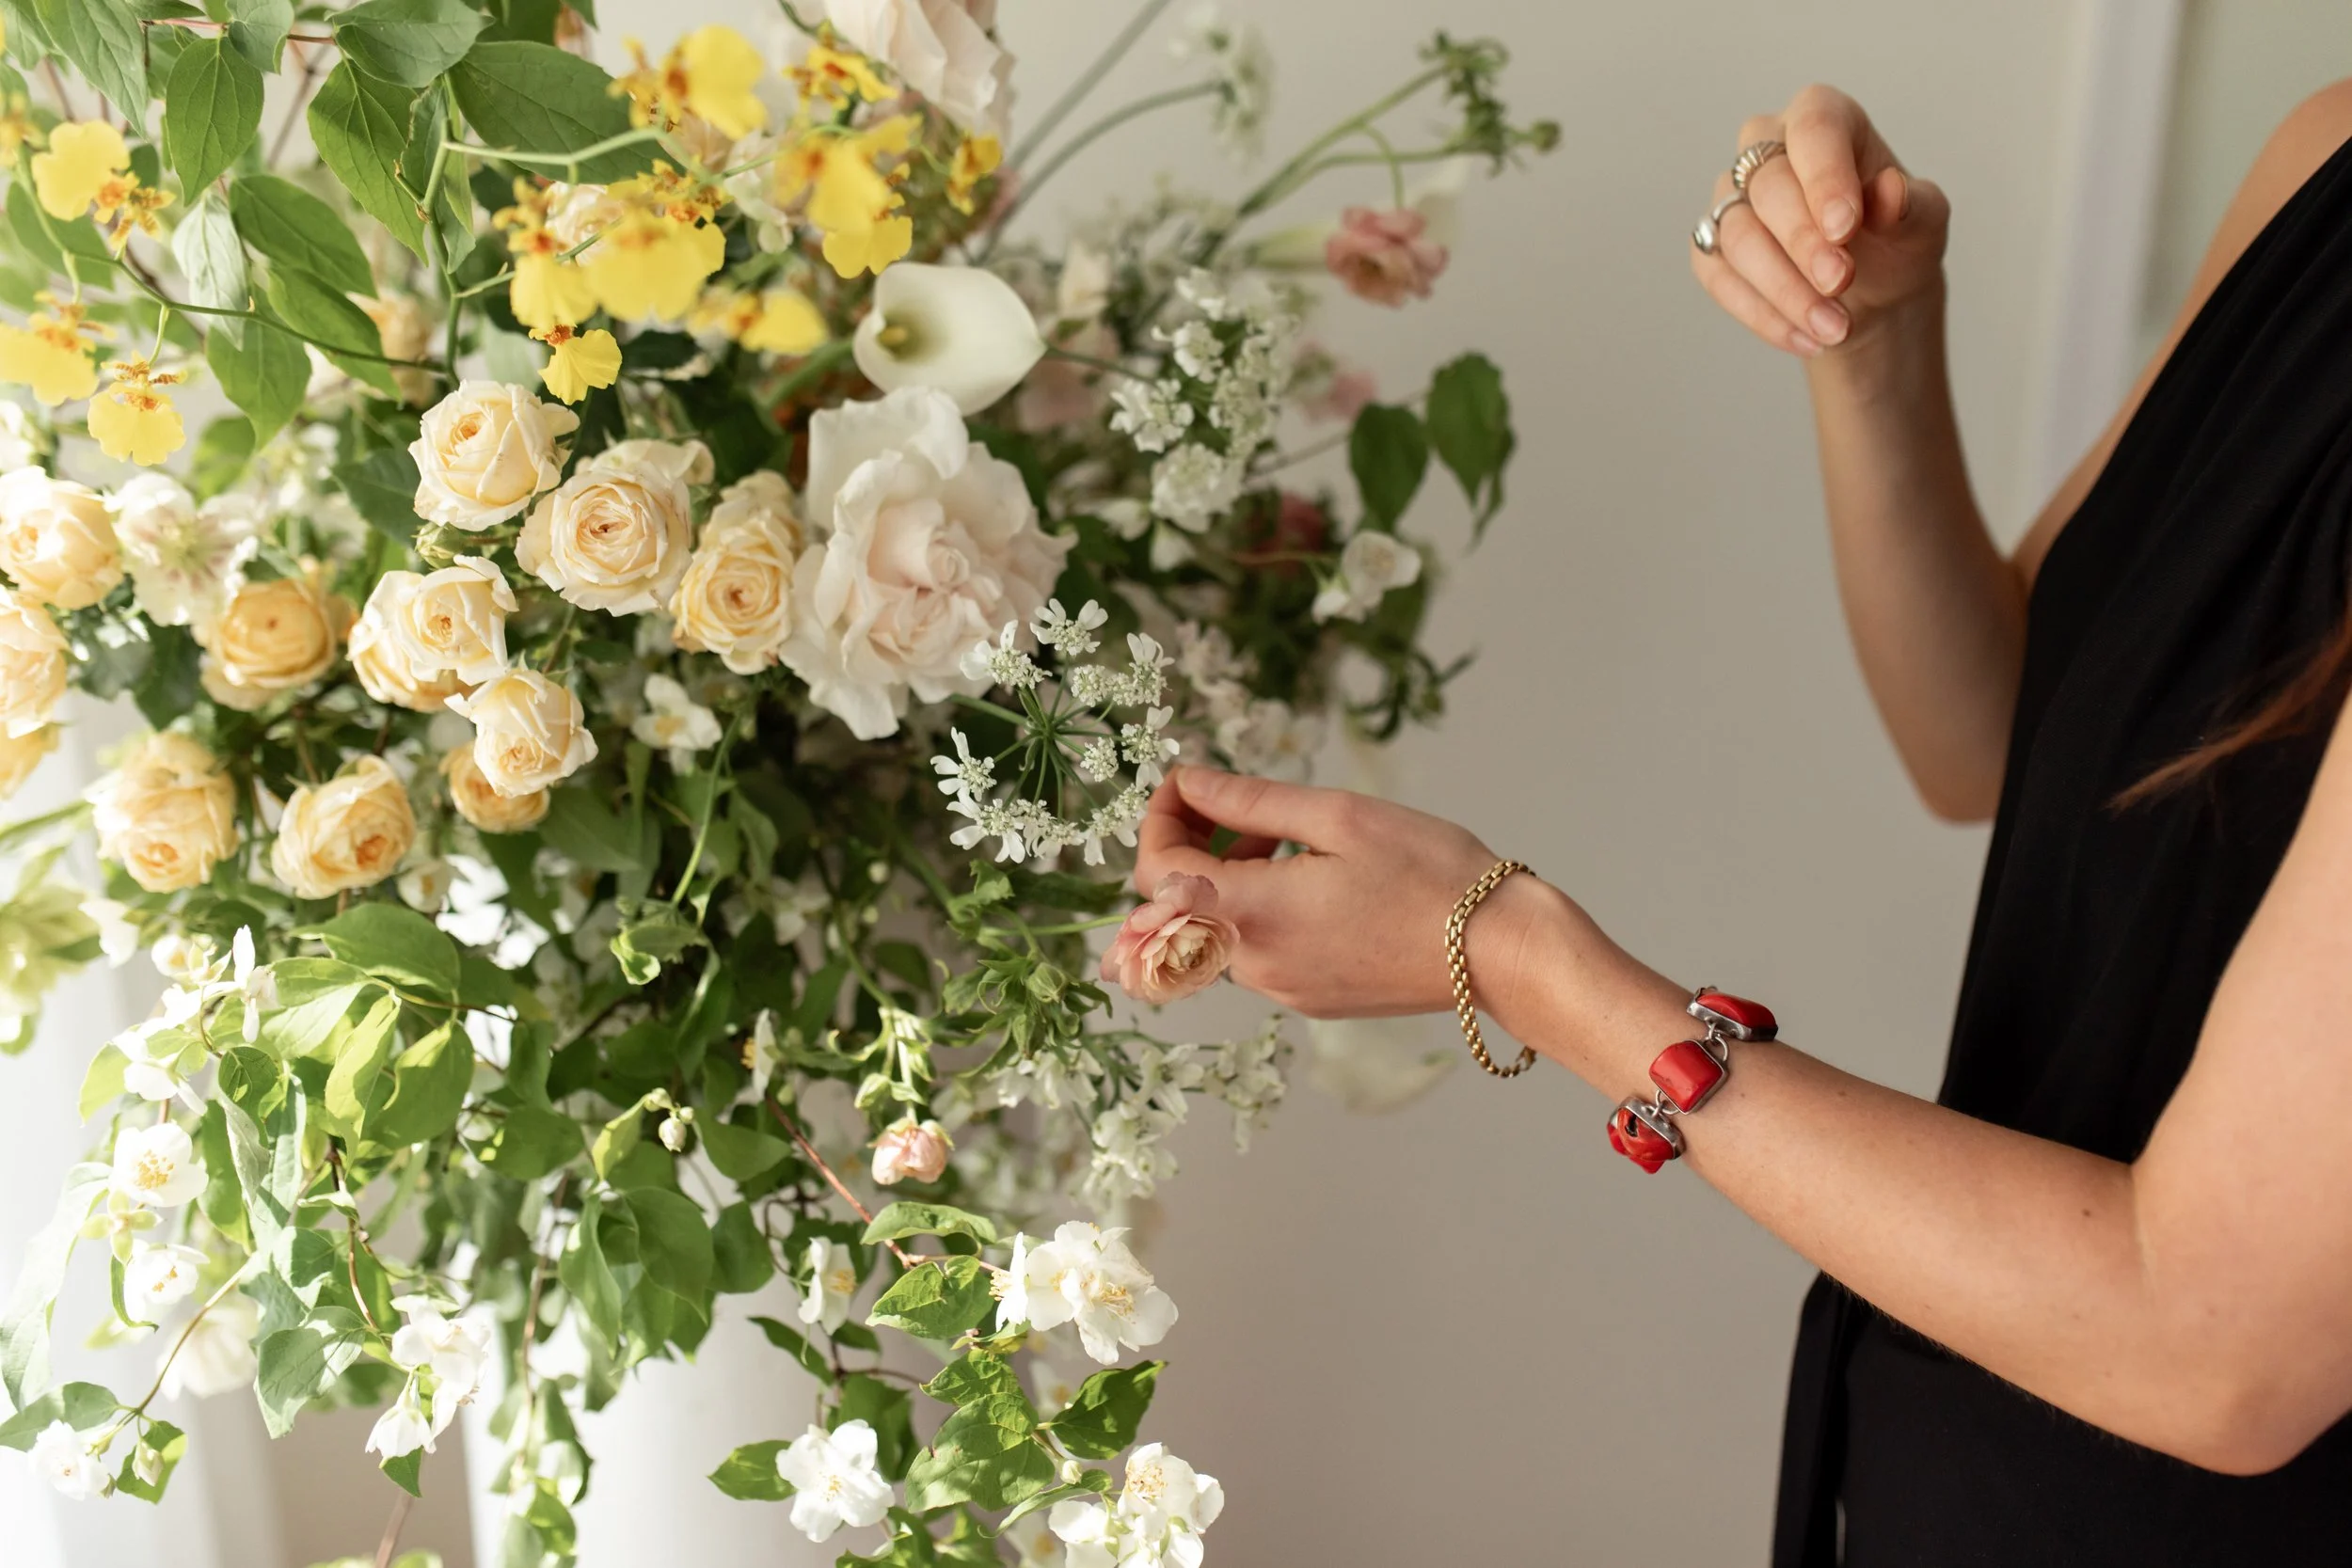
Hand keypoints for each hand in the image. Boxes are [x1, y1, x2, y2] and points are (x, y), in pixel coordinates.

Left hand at [1132, 766, 1552, 1019]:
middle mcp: (1256, 965)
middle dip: (1196, 844)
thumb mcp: (1338, 816)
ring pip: (1218, 927)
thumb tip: (1188, 783)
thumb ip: (1249, 800)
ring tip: (1289, 836)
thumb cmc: (1431, 874)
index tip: (1188, 784)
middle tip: (1243, 804)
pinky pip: (1257, 950)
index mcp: (1253, 916)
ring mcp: (1283, 989)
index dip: (1159, 820)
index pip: (1157, 874)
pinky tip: (1312, 878)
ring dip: (1231, 875)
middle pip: (1180, 904)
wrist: (1499, 952)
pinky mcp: (1311, 998)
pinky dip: (1261, 907)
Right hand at [1689, 84, 1949, 355]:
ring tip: (1834, 327)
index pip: (1814, 127)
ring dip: (1785, 288)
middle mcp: (1768, 149)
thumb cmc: (1896, 240)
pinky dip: (1763, 315)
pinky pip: (1719, 277)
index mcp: (1825, 120)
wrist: (1872, 292)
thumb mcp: (1923, 223)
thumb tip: (1890, 192)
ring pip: (1737, 235)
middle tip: (1841, 282)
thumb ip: (1912, 205)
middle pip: (1769, 186)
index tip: (1844, 229)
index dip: (1824, 176)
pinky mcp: (1711, 246)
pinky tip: (1806, 338)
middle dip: (1803, 242)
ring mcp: (1733, 198)